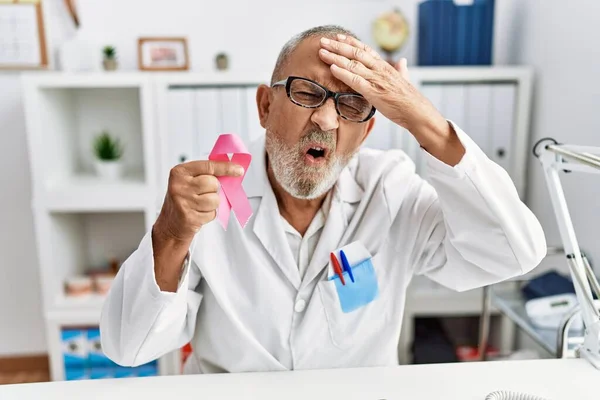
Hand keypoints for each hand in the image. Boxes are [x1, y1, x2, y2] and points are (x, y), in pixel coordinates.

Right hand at [154, 160, 244, 242]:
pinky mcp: (188, 217)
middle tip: (203, 194)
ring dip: (212, 204)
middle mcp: (179, 185)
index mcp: (180, 172)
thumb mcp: (189, 181)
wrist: (170, 223)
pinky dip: (209, 215)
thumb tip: (233, 170)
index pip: (209, 166)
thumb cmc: (184, 199)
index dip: (226, 168)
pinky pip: (212, 214)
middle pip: (213, 183)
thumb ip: (206, 174)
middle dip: (214, 190)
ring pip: (215, 200)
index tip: (239, 170)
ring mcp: (183, 201)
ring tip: (200, 205)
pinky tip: (198, 213)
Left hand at [318, 34, 445, 133]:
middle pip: (355, 53)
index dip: (351, 42)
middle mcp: (379, 69)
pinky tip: (332, 68)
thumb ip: (400, 70)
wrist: (417, 112)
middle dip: (338, 46)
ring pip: (353, 64)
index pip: (365, 50)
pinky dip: (343, 73)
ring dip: (335, 57)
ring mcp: (376, 80)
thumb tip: (402, 62)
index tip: (339, 37)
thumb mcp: (404, 80)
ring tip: (322, 52)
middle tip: (323, 41)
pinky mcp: (373, 92)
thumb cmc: (410, 99)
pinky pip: (355, 80)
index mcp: (385, 66)